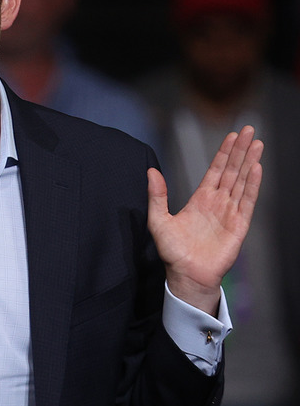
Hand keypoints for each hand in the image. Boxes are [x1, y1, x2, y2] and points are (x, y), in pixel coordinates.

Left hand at [147, 126, 262, 315]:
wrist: (186, 275)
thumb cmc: (172, 252)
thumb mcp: (158, 220)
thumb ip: (156, 195)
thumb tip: (150, 171)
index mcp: (200, 199)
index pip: (215, 170)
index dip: (223, 153)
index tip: (231, 135)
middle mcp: (217, 203)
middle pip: (231, 171)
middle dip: (239, 150)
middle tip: (248, 130)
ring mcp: (229, 213)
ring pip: (242, 181)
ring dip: (249, 162)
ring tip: (256, 143)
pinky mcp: (238, 226)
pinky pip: (247, 201)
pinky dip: (252, 184)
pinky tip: (256, 168)